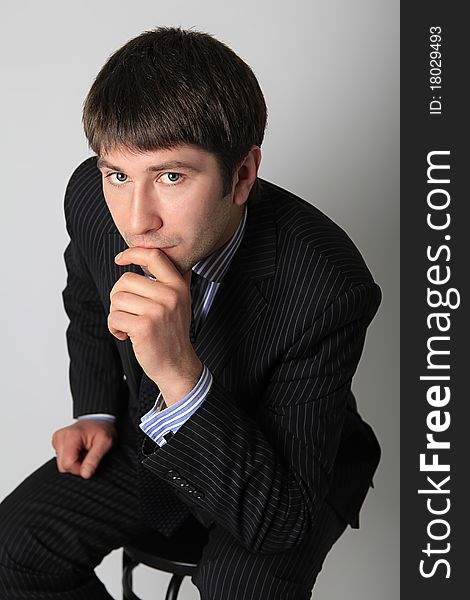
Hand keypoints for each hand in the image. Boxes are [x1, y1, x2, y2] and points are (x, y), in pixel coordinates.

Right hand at [51, 419, 116, 478]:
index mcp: (71, 435)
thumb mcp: (105, 443)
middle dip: (77, 465)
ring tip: (84, 451)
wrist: (99, 419)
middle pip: (62, 466)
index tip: (90, 461)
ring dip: (74, 461)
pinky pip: (61, 459)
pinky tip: (79, 450)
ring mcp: (57, 439)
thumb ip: (94, 459)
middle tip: (88, 455)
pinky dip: (71, 457)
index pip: (67, 464)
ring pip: (61, 464)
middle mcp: (61, 436)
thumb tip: (85, 474)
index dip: (79, 468)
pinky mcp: (57, 442)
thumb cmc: (103, 429)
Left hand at [109, 247, 202, 404]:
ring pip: (117, 299)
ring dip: (116, 314)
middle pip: (126, 280)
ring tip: (128, 325)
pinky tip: (125, 334)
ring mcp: (158, 311)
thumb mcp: (180, 302)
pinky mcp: (144, 327)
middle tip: (127, 311)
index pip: (154, 257)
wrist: (177, 365)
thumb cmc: (171, 333)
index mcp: (178, 286)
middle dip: (118, 296)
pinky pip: (114, 317)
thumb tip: (153, 253)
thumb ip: (171, 280)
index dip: (133, 253)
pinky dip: (114, 327)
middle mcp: (170, 295)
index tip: (120, 259)